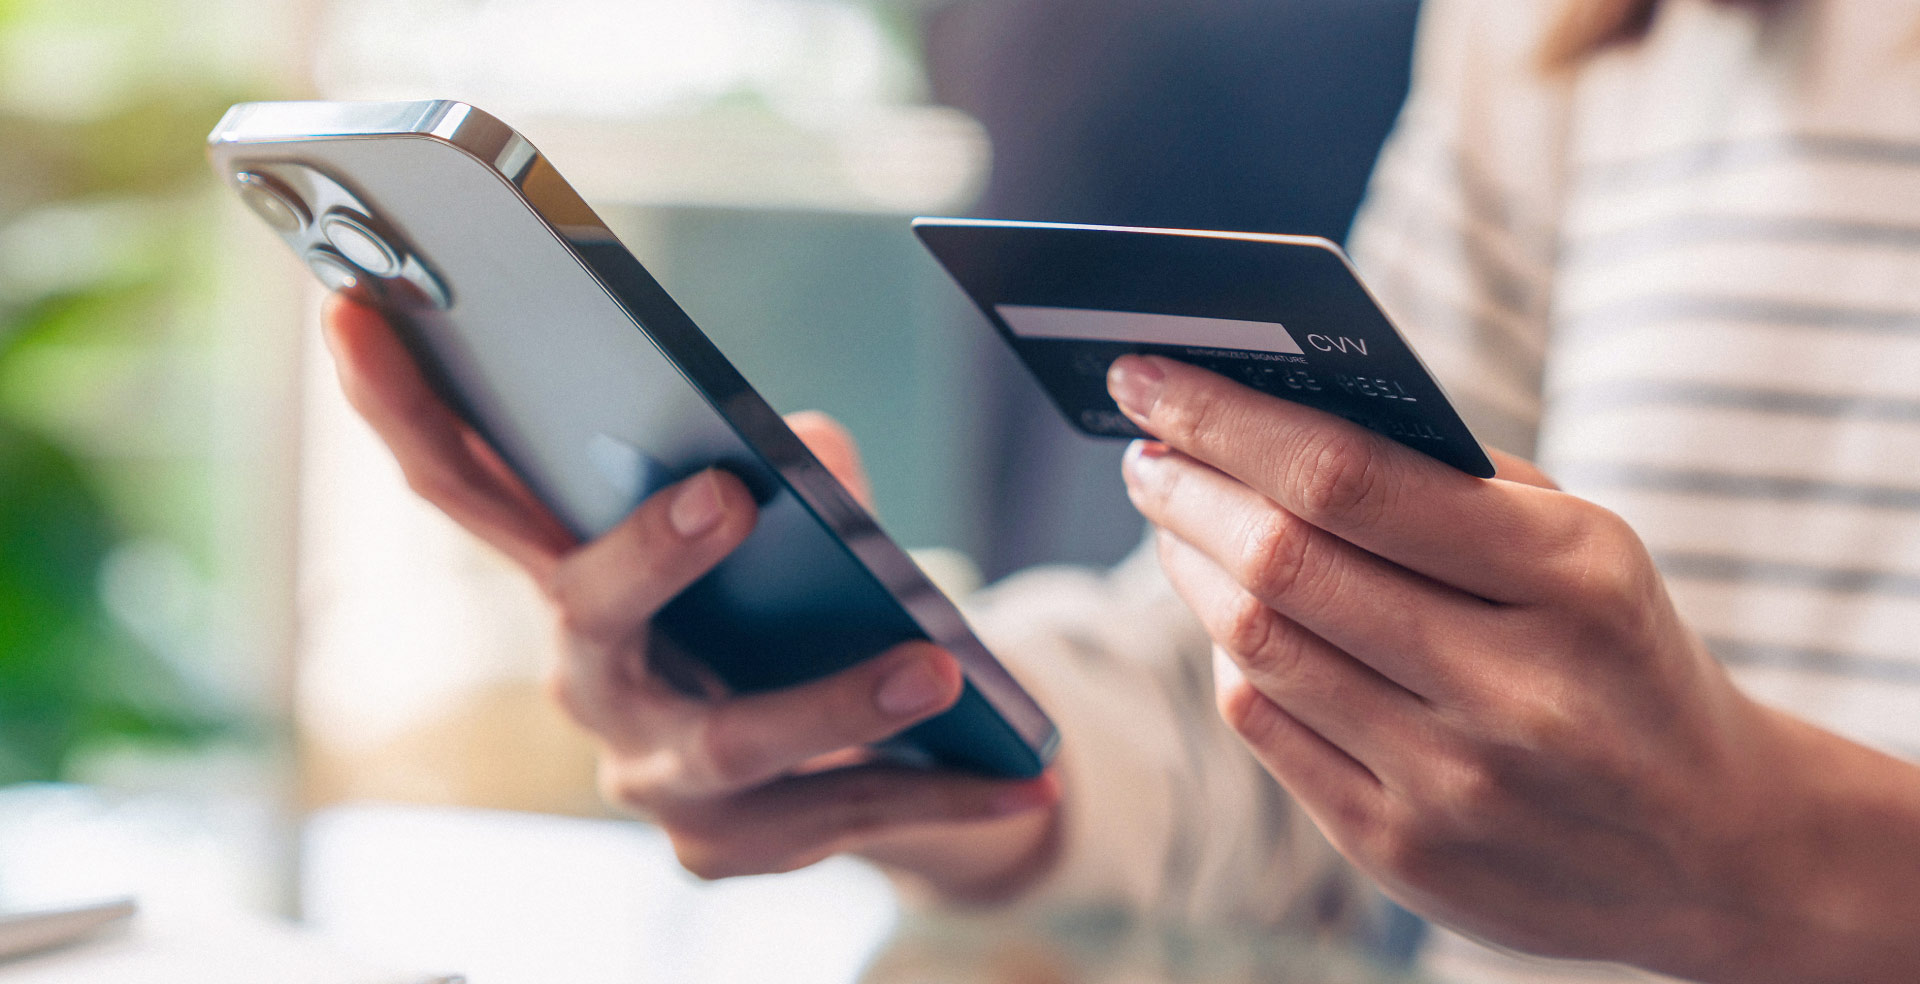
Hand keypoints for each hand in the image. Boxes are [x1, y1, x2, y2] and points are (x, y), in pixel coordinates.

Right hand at [321, 296, 1059, 899]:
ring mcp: (652, 777)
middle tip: (728, 496)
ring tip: (934, 668)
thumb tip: (809, 451)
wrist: (848, 755)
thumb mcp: (790, 526)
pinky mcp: (727, 849)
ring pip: (731, 742)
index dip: (402, 404)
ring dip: (835, 701)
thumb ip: (793, 474)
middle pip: (585, 612)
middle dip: (647, 555)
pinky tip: (1026, 770)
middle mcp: (589, 678)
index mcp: (574, 576)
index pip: (465, 486)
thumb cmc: (788, 605)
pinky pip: (833, 817)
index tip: (358, 308)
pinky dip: (937, 790)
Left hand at [1107, 354, 1919, 981]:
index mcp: (1570, 577)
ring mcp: (1452, 782)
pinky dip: (1232, 656)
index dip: (1228, 420)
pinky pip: (1266, 728)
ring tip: (1172, 514)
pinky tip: (1228, 614)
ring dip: (1191, 565)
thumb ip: (1446, 483)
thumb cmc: (1621, 656)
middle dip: (1187, 488)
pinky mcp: (1402, 852)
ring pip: (1258, 646)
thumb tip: (1268, 416)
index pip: (1350, 477)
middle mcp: (1511, 688)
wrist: (1715, 846)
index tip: (1151, 374)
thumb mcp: (1584, 548)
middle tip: (1144, 447)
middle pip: (1284, 563)